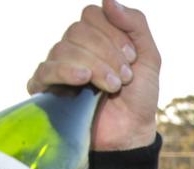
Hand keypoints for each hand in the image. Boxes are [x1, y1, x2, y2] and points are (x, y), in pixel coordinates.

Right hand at [26, 0, 160, 150]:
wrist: (131, 132)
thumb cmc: (139, 96)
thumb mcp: (148, 57)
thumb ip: (136, 25)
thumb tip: (108, 0)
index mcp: (95, 36)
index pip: (92, 14)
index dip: (113, 33)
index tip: (131, 58)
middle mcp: (74, 47)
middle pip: (78, 30)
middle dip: (107, 53)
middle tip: (124, 77)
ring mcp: (59, 66)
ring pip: (64, 48)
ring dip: (96, 67)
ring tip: (113, 87)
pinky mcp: (47, 88)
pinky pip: (45, 69)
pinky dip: (66, 72)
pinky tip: (83, 80)